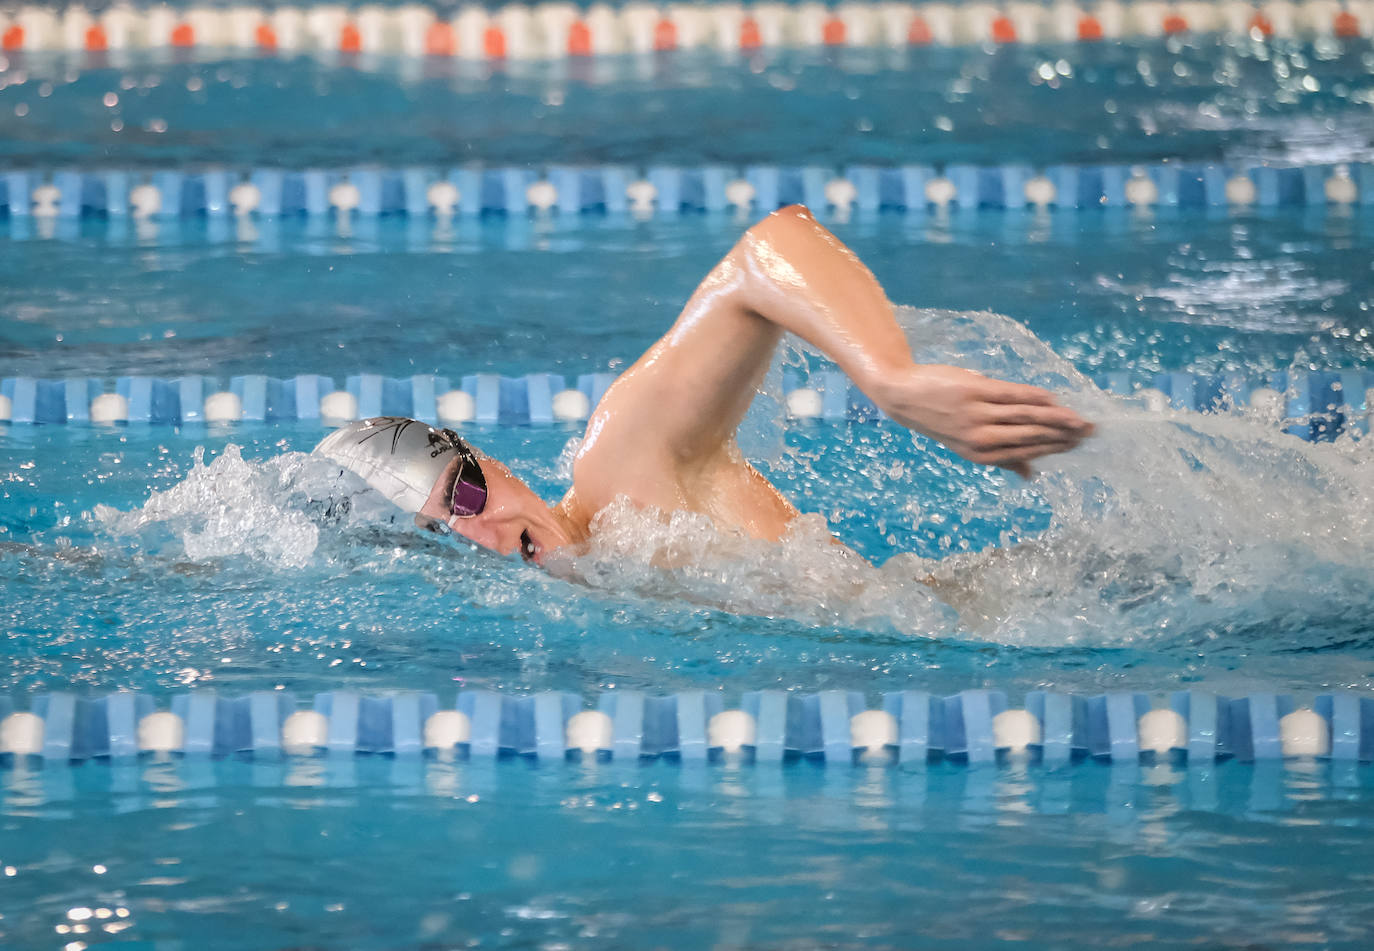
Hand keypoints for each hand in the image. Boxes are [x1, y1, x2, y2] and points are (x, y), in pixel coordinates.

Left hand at [868, 364, 1094, 477]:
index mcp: (980, 455)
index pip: (1026, 452)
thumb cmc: (939, 419)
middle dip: (1063, 434)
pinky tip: (1053, 398)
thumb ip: (1000, 457)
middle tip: (1089, 433)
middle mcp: (980, 439)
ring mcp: (977, 415)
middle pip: (1030, 435)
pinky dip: (1036, 397)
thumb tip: (1030, 475)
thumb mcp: (966, 445)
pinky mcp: (975, 392)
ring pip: (1026, 417)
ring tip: (1079, 419)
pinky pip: (1013, 395)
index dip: (1054, 448)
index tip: (1078, 444)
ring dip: (1056, 417)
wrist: (903, 394)